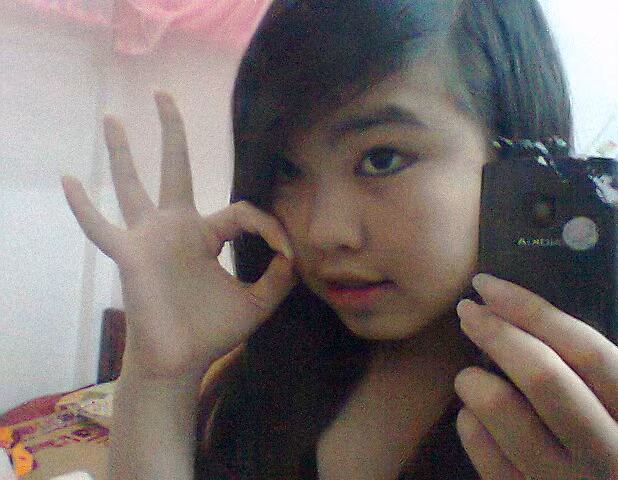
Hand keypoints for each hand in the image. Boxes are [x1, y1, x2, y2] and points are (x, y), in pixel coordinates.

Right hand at [62, 92, 294, 379]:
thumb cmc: (213, 332)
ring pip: (133, 186)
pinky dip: (84, 208)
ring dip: (122, 153)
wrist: (181, 361)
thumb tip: (292, 253)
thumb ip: (278, 279)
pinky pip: (101, 228)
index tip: (286, 254)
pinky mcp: (131, 255)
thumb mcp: (257, 302)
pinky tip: (70, 180)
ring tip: (113, 119)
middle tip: (163, 95)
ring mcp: (150, 238)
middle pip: (175, 169)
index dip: (269, 227)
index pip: (242, 212)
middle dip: (171, 132)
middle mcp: (176, 228)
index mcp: (207, 235)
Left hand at [455, 274, 617, 478]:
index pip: (586, 350)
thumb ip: (608, 357)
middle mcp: (612, 454)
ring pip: (504, 413)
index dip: (531, 309)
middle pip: (542, 377)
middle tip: (468, 311)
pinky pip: (485, 454)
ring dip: (474, 380)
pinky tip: (474, 414)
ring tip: (470, 374)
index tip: (488, 285)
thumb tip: (540, 311)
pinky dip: (469, 423)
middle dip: (496, 333)